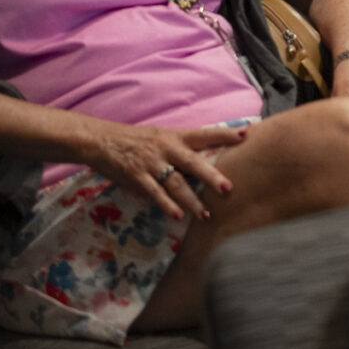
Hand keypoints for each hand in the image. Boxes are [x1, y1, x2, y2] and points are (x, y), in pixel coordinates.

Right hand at [70, 117, 246, 220]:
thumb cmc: (135, 141)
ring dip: (191, 200)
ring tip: (206, 215)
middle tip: (228, 188)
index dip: (226, 134)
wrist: (101, 139)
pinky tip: (177, 215)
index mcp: (176, 137)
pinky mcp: (136, 176)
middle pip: (194, 162)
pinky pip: (154, 192)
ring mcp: (151, 163)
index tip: (247, 135)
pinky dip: (166, 204)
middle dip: (211, 176)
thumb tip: (204, 168)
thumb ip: (182, 152)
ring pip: (176, 183)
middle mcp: (167, 148)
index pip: (206, 134)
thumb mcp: (161, 139)